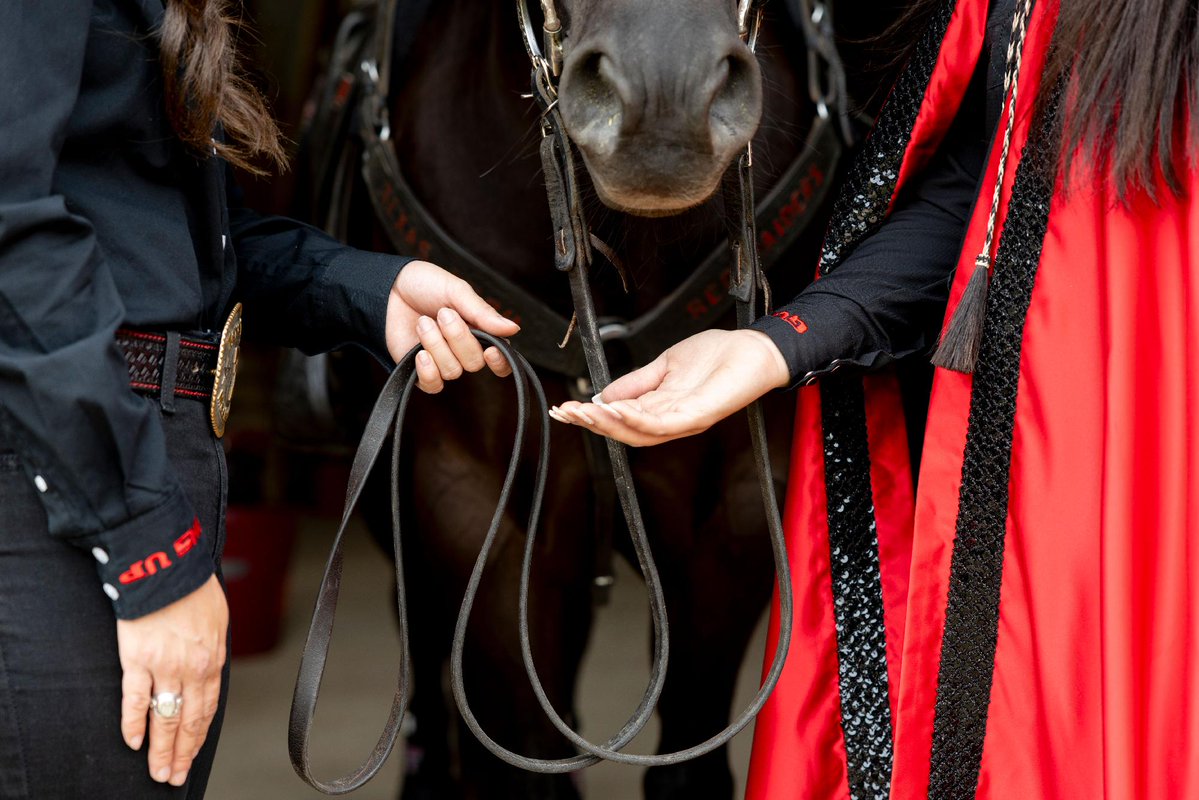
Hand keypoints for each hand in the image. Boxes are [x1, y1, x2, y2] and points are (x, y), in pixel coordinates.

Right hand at [117, 574, 227, 786]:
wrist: (168, 567)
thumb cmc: (193, 588)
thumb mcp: (218, 621)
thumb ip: (212, 651)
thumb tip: (209, 674)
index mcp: (213, 660)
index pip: (207, 709)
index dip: (199, 736)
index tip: (193, 756)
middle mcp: (192, 669)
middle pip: (188, 721)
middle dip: (181, 753)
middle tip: (173, 777)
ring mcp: (164, 666)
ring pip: (164, 718)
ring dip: (161, 749)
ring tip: (158, 772)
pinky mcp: (137, 659)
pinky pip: (135, 699)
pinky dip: (133, 723)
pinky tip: (133, 742)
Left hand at [385, 260, 520, 392]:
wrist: (389, 288)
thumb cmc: (426, 285)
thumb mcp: (457, 291)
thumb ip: (483, 313)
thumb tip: (513, 329)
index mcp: (480, 331)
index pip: (501, 360)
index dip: (500, 362)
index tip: (490, 351)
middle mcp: (463, 350)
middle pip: (474, 363)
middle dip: (457, 338)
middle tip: (443, 314)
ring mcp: (442, 361)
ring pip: (452, 371)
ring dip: (436, 345)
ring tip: (423, 322)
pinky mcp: (421, 371)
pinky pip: (433, 385)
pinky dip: (428, 370)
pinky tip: (419, 352)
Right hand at [550, 329, 789, 445]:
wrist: (754, 348)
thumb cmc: (717, 355)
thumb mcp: (664, 365)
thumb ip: (635, 382)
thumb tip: (601, 395)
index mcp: (662, 408)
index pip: (620, 420)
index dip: (590, 417)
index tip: (564, 409)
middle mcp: (672, 421)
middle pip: (625, 432)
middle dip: (592, 424)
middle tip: (566, 414)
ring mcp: (686, 420)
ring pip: (639, 432)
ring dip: (608, 425)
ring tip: (583, 413)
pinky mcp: (700, 415)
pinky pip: (663, 424)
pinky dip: (636, 419)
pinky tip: (615, 410)